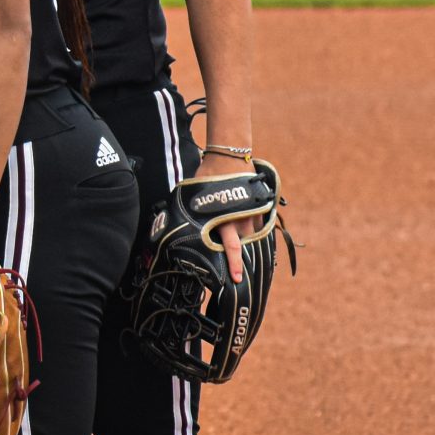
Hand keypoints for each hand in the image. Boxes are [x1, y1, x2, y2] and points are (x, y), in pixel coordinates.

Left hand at [196, 160, 252, 282]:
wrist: (229, 155)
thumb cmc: (208, 175)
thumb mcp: (196, 196)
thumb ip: (193, 213)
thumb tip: (174, 223)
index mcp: (224, 219)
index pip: (232, 247)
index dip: (235, 265)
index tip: (236, 279)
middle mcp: (241, 219)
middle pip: (245, 246)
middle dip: (243, 259)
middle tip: (239, 273)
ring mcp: (253, 213)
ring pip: (253, 236)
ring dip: (248, 243)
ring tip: (244, 250)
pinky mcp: (260, 206)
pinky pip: (259, 224)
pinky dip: (254, 229)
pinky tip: (248, 231)